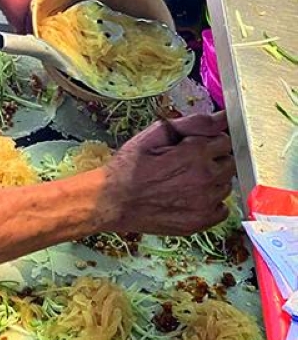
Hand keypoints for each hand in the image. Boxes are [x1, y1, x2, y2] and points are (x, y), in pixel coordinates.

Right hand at [102, 111, 235, 235]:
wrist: (110, 201)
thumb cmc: (128, 167)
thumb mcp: (155, 135)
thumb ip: (193, 123)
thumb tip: (222, 117)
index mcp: (197, 153)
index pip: (226, 141)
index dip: (209, 142)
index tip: (194, 147)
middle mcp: (206, 178)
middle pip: (229, 163)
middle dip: (213, 161)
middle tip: (187, 165)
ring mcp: (205, 203)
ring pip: (225, 186)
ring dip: (212, 182)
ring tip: (184, 184)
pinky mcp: (200, 222)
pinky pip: (221, 209)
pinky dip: (210, 204)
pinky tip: (189, 199)